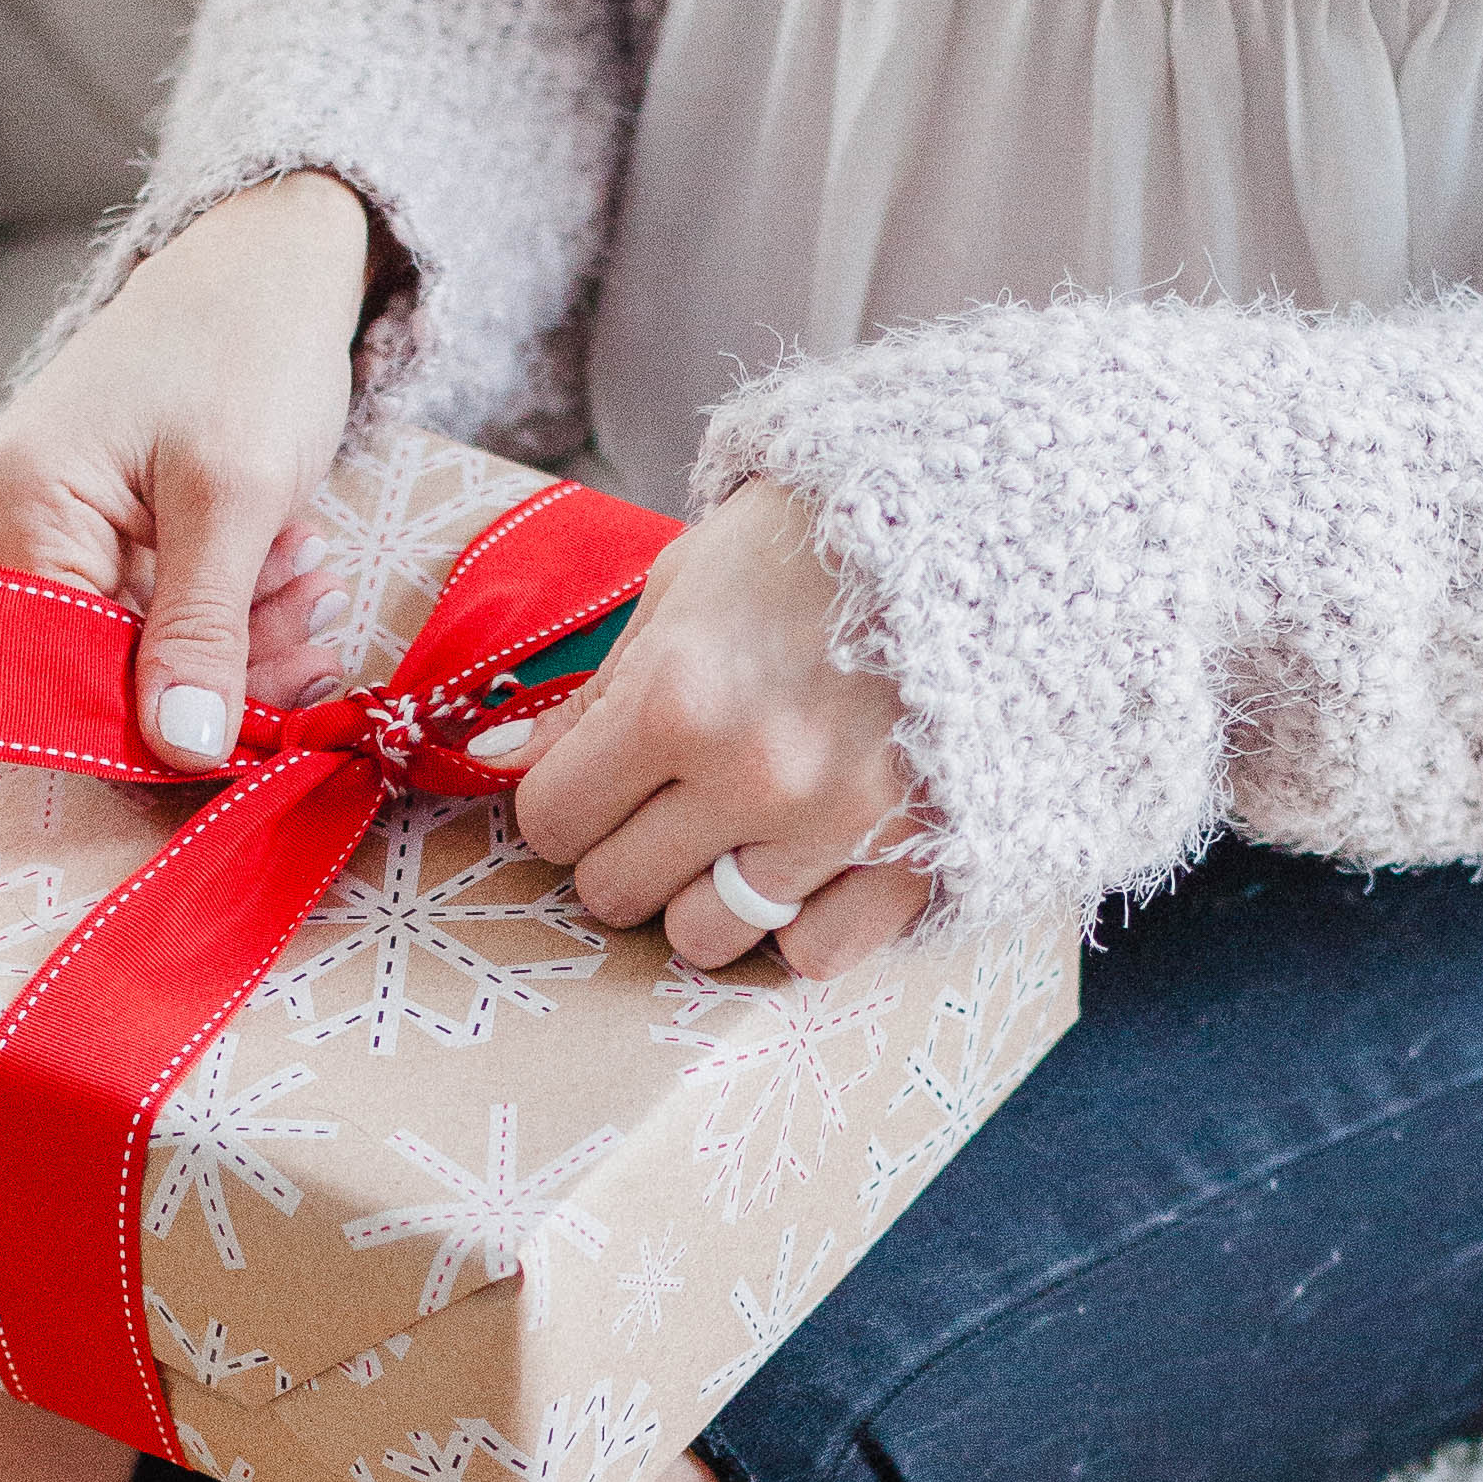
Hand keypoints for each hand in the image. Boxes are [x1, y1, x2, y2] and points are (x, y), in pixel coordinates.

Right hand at [0, 176, 375, 757]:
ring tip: (315, 585)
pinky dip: (221, 615)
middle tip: (321, 639)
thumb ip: (203, 629)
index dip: (163, 730)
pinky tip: (286, 577)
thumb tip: (182, 751)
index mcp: (9, 512)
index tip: (266, 738)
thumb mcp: (238, 495)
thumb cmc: (242, 348)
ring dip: (237, 645)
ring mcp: (21, 539)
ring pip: (127, 657)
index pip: (63, 681)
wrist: (256, 270)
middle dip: (219, 676)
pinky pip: (136, 620)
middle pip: (95, 676)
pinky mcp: (68, 544)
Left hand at [509, 478, 927, 975]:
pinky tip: (807, 862)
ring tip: (738, 830)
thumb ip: (596, 692)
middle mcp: (755, 774)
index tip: (596, 779)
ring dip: (704, 895)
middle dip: (625, 850)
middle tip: (668, 801)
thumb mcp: (686, 585)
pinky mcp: (916, 858)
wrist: (985, 524)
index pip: (554, 819)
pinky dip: (797, 923)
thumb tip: (497, 769)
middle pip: (617, 891)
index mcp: (679, 695)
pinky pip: (813, 957)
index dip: (564, 802)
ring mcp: (840, 827)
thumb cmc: (819, 541)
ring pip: (705, 937)